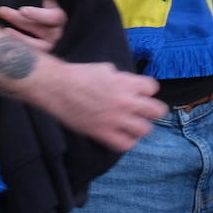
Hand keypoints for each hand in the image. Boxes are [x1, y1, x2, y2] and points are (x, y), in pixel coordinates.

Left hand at [0, 0, 72, 51]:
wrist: (38, 18)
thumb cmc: (43, 4)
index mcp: (59, 17)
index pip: (52, 17)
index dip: (38, 14)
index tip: (22, 10)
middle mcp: (56, 34)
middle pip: (38, 28)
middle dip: (19, 19)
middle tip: (1, 10)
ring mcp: (48, 47)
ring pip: (34, 44)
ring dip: (18, 37)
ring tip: (3, 30)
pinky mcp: (39, 56)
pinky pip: (29, 54)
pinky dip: (18, 46)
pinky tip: (5, 38)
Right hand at [41, 61, 165, 153]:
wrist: (56, 86)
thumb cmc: (78, 74)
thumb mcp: (105, 68)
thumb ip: (122, 78)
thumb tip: (130, 86)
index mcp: (125, 83)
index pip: (152, 88)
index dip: (147, 90)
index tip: (142, 93)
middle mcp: (124, 101)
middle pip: (156, 111)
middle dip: (154, 110)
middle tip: (146, 111)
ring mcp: (115, 119)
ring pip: (145, 129)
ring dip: (141, 126)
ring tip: (133, 124)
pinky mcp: (102, 132)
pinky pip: (126, 144)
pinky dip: (127, 141)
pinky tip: (122, 135)